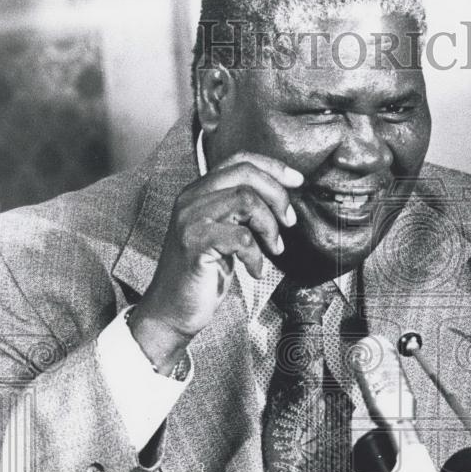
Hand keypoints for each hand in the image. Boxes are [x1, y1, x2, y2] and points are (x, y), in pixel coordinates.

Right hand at [129, 151, 301, 373]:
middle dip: (278, 196)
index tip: (297, 181)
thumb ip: (241, 212)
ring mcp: (190, 220)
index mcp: (198, 192)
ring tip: (273, 249)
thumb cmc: (202, 275)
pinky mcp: (195, 244)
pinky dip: (256, 256)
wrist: (173, 311)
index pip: (239, 160)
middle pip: (245, 174)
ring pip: (246, 200)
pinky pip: (241, 237)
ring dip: (270, 227)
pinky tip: (254, 270)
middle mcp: (190, 199)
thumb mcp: (224, 234)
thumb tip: (282, 198)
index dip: (273, 167)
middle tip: (289, 222)